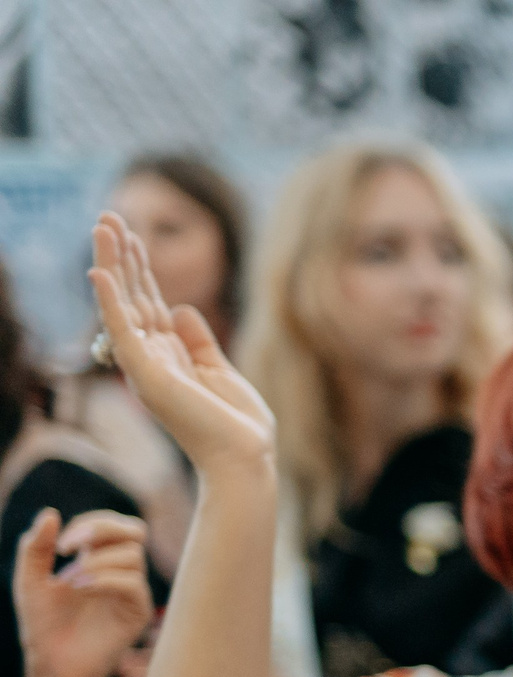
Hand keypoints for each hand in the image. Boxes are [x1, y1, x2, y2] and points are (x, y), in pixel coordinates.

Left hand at [15, 509, 152, 676]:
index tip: (59, 545)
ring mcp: (131, 592)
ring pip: (131, 556)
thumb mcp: (29, 580)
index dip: (90, 523)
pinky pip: (132, 584)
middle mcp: (119, 572)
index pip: (112, 526)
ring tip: (67, 582)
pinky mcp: (137, 612)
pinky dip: (103, 580)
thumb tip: (51, 513)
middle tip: (68, 546)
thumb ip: (35, 547)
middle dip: (101, 529)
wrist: (52, 662)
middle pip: (134, 531)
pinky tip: (80, 589)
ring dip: (94, 562)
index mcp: (98, 560)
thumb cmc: (42, 623)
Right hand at [88, 214, 273, 473]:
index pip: (148, 303)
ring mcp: (146, 366)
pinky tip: (101, 274)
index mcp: (169, 356)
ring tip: (102, 226)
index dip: (140, 269)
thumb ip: (199, 341)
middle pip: (132, 297)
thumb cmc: (237, 425)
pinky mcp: (148, 376)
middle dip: (121, 256)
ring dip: (112, 265)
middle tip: (107, 216)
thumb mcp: (220, 371)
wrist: (246, 460)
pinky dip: (112, 304)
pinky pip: (123, 333)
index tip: (132, 235)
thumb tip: (182, 308)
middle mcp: (151, 358)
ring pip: (123, 306)